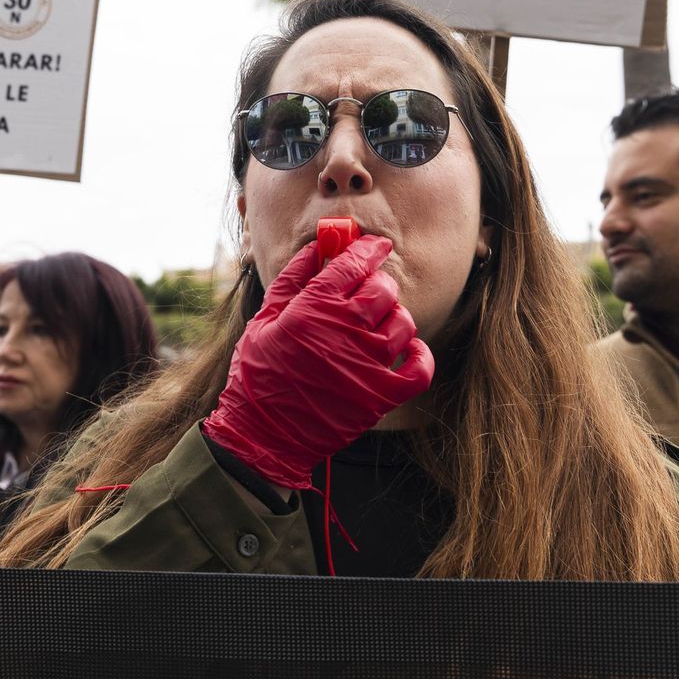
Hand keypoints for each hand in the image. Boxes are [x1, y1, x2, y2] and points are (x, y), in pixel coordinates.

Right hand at [202, 237, 433, 489]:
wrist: (263, 434)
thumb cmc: (259, 375)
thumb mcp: (265, 319)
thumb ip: (293, 279)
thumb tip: (316, 248)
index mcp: (315, 307)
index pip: (354, 262)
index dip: (368, 248)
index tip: (374, 244)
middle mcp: (346, 330)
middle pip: (383, 289)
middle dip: (379, 282)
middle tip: (370, 287)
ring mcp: (368, 363)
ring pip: (403, 323)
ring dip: (395, 316)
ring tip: (380, 322)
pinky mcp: (381, 395)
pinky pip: (420, 368)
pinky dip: (420, 355)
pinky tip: (408, 350)